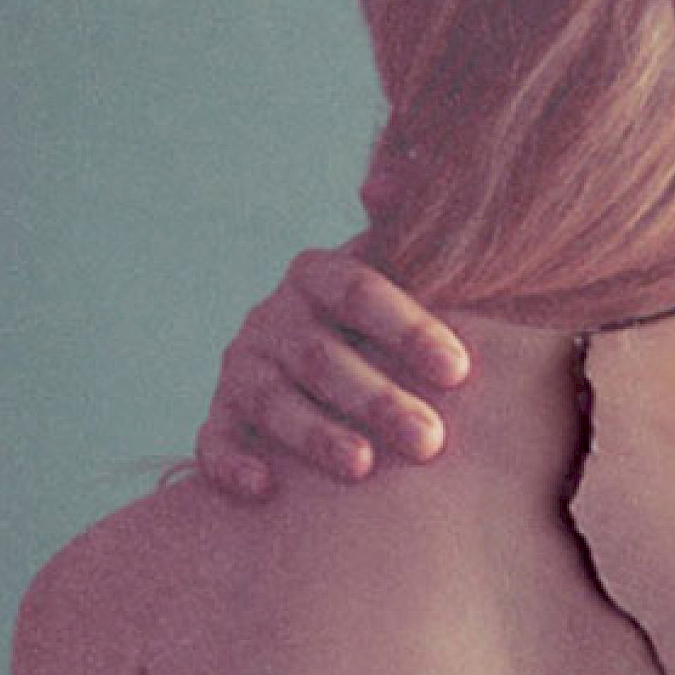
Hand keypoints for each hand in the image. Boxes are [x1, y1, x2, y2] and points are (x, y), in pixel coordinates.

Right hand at [190, 241, 470, 501]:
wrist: (324, 368)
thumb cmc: (384, 326)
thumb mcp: (401, 272)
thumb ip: (409, 232)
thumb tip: (387, 186)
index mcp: (317, 274)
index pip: (359, 290)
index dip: (408, 328)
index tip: (459, 370)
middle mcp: (272, 316)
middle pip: (321, 356)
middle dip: (377, 399)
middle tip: (430, 441)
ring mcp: (241, 368)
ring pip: (272, 401)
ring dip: (315, 434)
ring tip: (361, 467)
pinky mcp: (220, 419)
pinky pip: (214, 442)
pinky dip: (233, 464)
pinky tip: (265, 488)